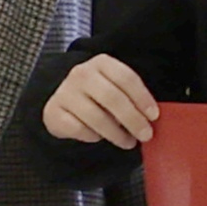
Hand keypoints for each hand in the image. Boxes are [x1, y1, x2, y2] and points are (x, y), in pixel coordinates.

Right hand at [41, 54, 160, 149]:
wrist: (63, 103)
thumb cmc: (99, 96)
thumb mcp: (116, 87)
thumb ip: (132, 97)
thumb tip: (152, 118)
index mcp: (102, 63)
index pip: (126, 78)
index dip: (143, 98)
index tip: (154, 116)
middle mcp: (81, 74)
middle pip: (112, 98)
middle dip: (133, 119)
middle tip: (146, 135)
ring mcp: (65, 92)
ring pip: (96, 117)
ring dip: (117, 134)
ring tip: (128, 142)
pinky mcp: (53, 112)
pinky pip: (79, 129)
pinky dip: (93, 137)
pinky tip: (100, 137)